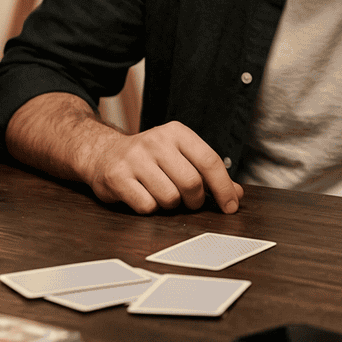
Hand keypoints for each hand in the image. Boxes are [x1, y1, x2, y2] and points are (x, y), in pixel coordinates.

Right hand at [81, 120, 243, 214]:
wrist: (104, 154)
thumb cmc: (149, 158)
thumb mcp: (180, 155)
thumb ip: (208, 173)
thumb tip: (237, 193)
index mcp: (177, 132)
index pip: (209, 160)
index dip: (224, 187)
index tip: (231, 206)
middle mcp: (156, 141)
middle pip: (192, 183)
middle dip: (194, 200)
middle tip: (189, 201)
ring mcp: (135, 158)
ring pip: (169, 198)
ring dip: (170, 205)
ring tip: (161, 194)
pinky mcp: (117, 177)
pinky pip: (146, 206)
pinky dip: (150, 208)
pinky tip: (143, 196)